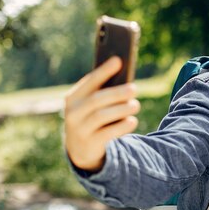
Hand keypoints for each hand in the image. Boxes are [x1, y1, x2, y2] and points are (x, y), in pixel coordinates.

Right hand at [64, 57, 139, 171]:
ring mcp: (79, 129)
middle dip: (116, 93)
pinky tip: (132, 121)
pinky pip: (107, 133)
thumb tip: (126, 78)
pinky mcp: (90, 144)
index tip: (118, 60)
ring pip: (101, 116)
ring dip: (121, 109)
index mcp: (73, 98)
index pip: (89, 82)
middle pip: (96, 100)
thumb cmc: (92, 118)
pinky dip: (121, 126)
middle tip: (134, 88)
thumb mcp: (92, 105)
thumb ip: (104, 92)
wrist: (80, 149)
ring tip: (135, 105)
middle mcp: (73, 113)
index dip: (104, 71)